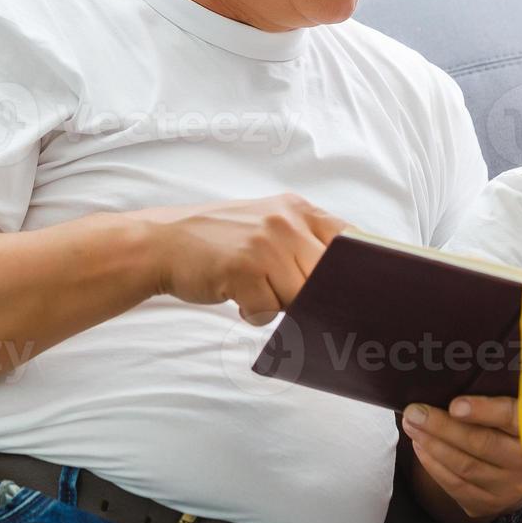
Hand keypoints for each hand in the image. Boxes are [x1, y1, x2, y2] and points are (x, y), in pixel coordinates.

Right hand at [137, 193, 347, 324]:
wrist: (162, 242)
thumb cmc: (220, 240)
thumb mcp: (269, 224)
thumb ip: (305, 242)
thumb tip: (348, 283)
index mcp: (298, 209)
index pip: (353, 241)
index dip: (359, 271)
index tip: (358, 291)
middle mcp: (286, 221)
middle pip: (329, 277)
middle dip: (314, 295)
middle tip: (286, 295)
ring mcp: (265, 244)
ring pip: (300, 297)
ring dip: (278, 304)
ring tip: (254, 289)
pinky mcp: (244, 270)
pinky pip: (267, 310)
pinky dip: (253, 313)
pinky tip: (237, 296)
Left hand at [402, 395, 521, 521]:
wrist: (519, 473)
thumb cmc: (509, 429)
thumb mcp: (514, 409)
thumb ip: (493, 395)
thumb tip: (449, 375)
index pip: (512, 417)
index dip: (483, 410)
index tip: (454, 404)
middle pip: (482, 444)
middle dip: (443, 427)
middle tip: (415, 411)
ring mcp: (509, 488)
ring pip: (465, 466)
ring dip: (432, 444)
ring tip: (411, 425)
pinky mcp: (487, 504)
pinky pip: (455, 485)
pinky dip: (433, 465)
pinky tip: (420, 446)